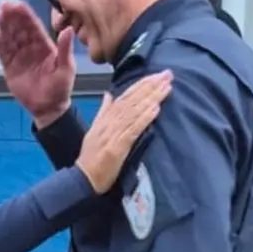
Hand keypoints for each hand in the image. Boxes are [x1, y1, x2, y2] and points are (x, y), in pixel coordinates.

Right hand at [0, 1, 75, 127]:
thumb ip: (65, 49)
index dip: (25, 15)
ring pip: (10, 39)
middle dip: (12, 17)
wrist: (49, 108)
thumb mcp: (66, 68)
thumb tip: (68, 29)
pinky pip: (3, 54)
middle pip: (19, 29)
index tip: (17, 4)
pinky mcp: (10, 69)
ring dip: (4, 27)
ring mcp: (19, 58)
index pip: (33, 26)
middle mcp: (30, 48)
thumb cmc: (60, 88)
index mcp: (44, 46)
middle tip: (4, 5)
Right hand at [75, 71, 173, 193]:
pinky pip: (133, 129)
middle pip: (133, 100)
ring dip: (152, 98)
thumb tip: (109, 94)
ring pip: (135, 111)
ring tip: (166, 87)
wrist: (84, 177)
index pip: (126, 96)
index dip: (142, 84)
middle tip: (167, 74)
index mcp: (106, 117)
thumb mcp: (95, 129)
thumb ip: (103, 111)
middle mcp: (109, 122)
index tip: (157, 75)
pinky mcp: (118, 147)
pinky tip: (155, 109)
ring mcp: (113, 133)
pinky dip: (144, 118)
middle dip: (151, 86)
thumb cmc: (91, 156)